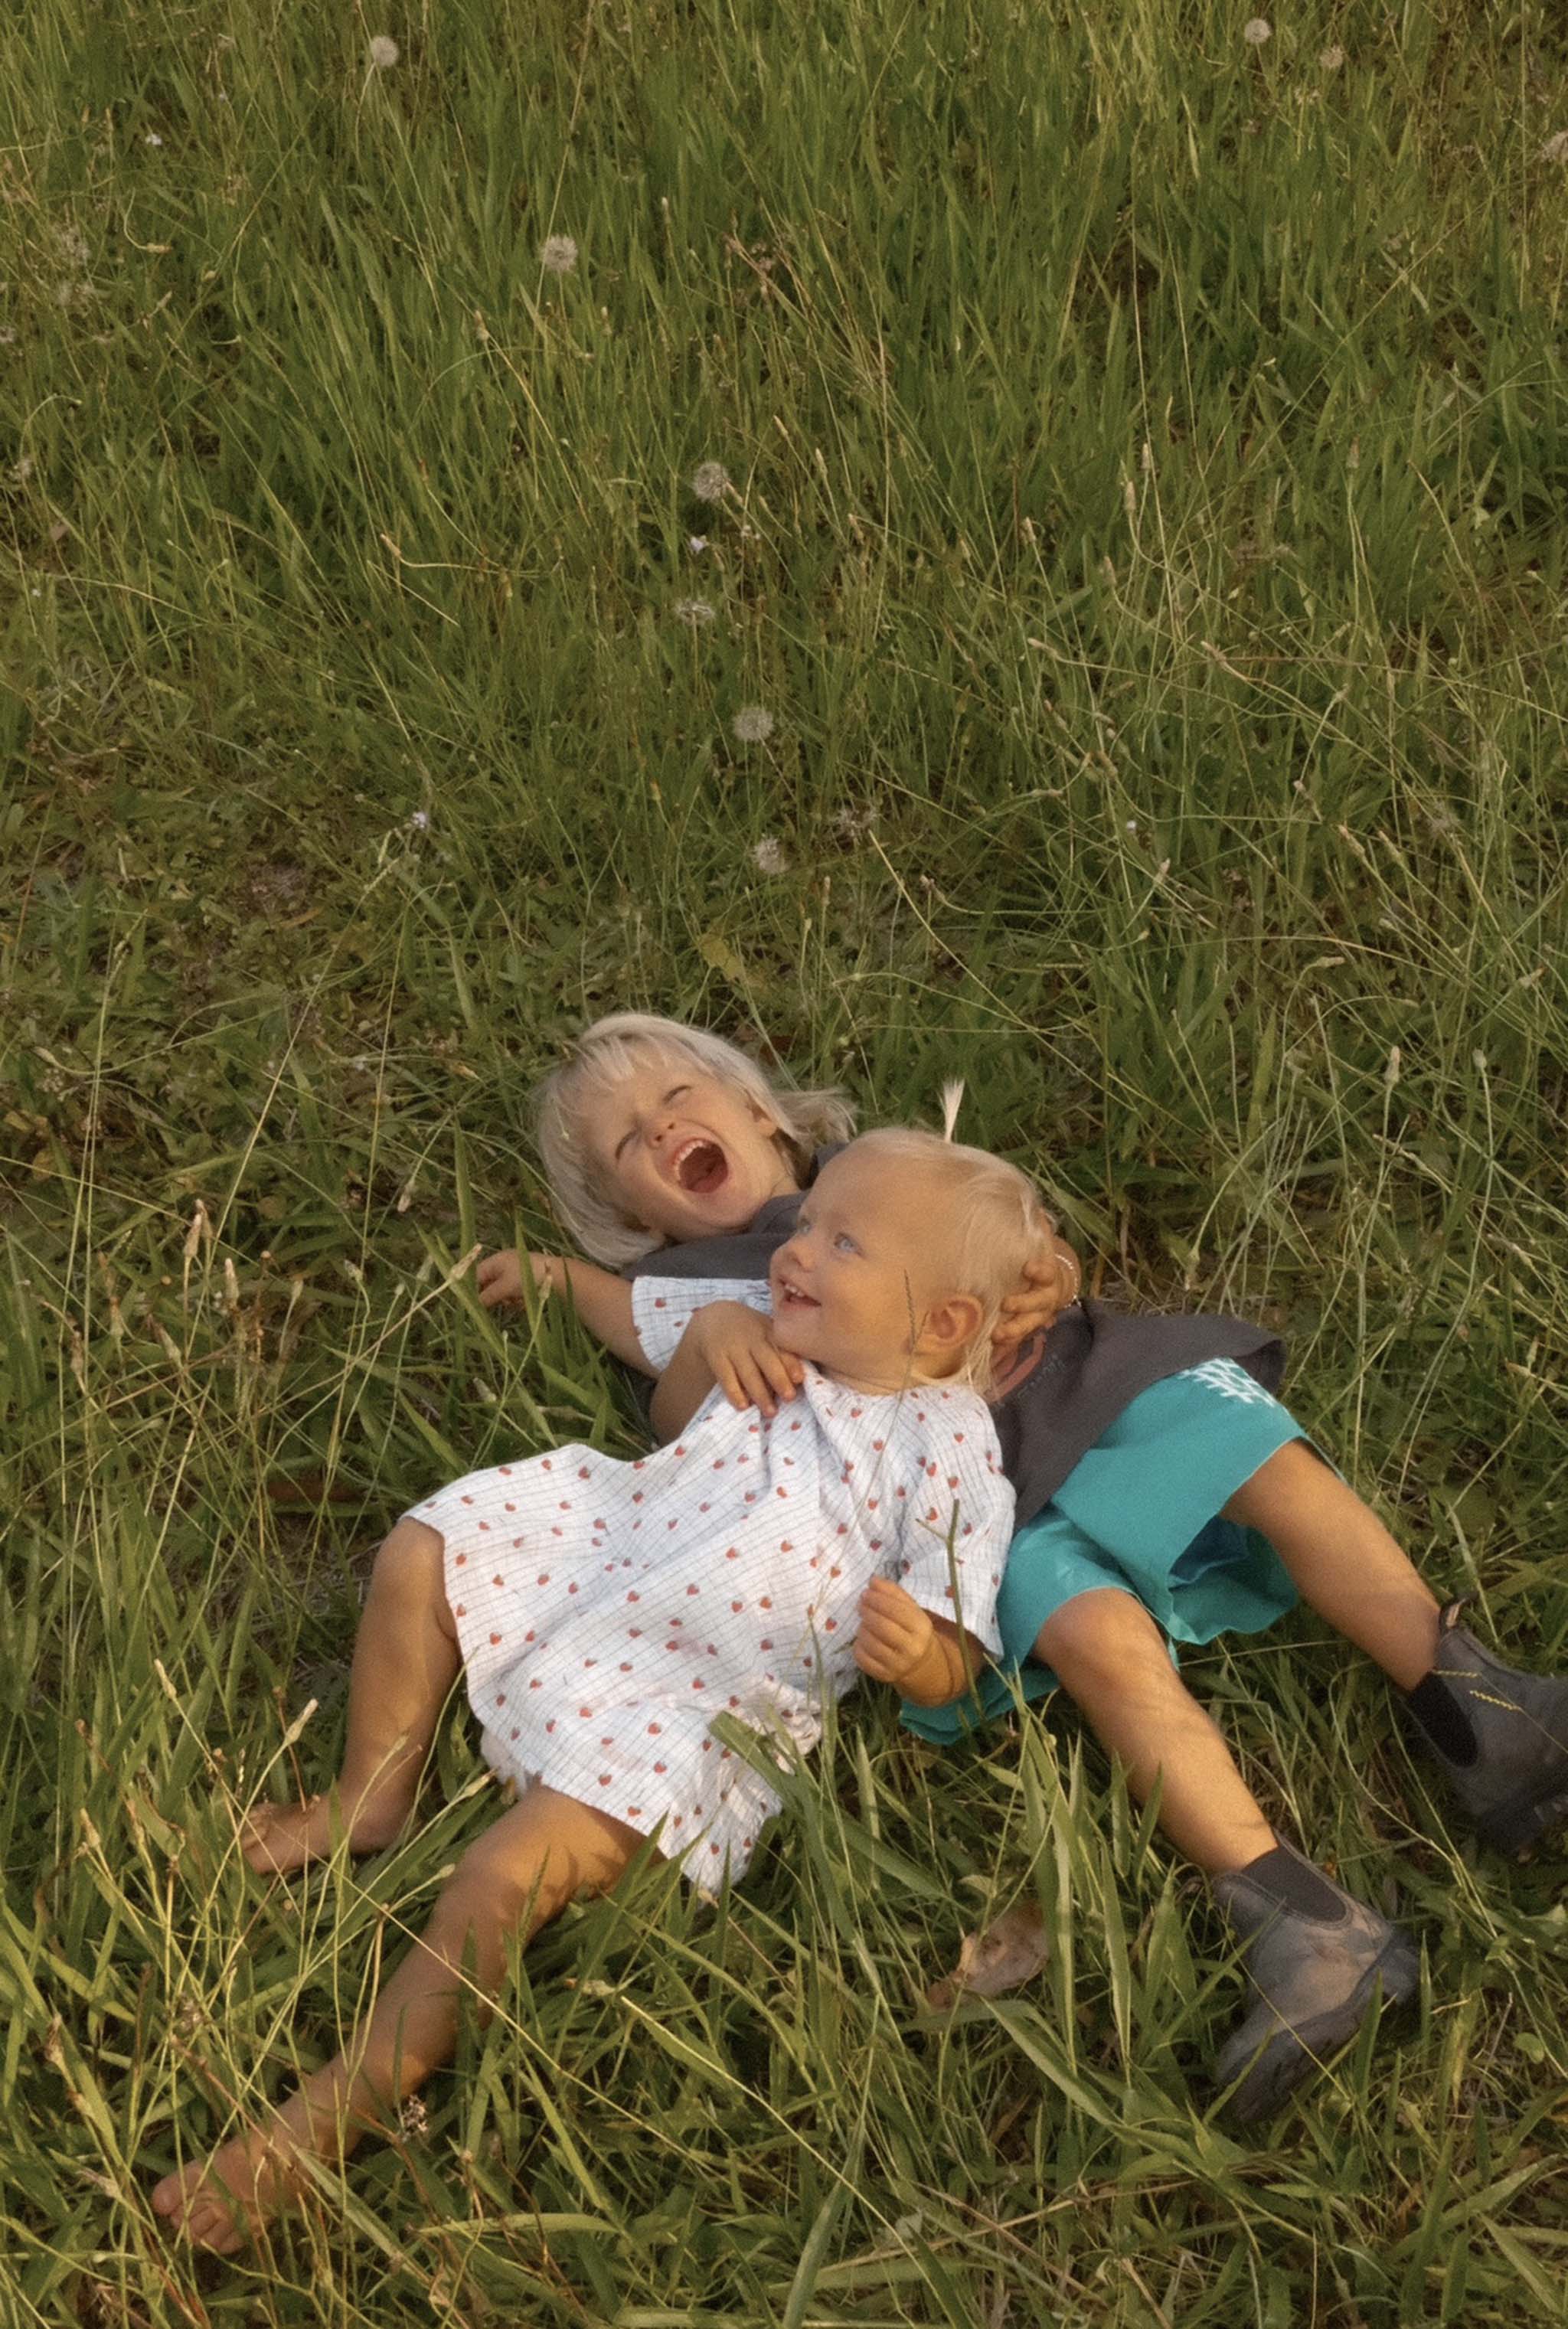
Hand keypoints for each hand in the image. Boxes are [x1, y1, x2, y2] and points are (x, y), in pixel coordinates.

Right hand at [476, 1249, 559, 1308]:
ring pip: (502, 1290)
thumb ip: (488, 1296)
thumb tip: (474, 1305)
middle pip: (490, 1283)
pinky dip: (517, 1298)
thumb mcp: (504, 1287)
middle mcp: (504, 1264)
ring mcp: (516, 1271)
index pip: (477, 1275)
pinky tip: (523, 1302)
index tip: (472, 1304)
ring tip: (514, 1302)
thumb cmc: (527, 1276)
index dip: (473, 1289)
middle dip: (493, 1296)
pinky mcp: (527, 1279)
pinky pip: (514, 1291)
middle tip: (498, 1304)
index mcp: (496, 1261)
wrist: (555, 1275)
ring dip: (506, 1298)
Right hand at [688, 1302, 803, 1417]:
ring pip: (748, 1373)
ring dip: (760, 1394)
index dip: (790, 1363)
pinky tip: (743, 1406)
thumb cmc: (749, 1330)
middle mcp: (752, 1338)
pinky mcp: (716, 1357)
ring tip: (770, 1412)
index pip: (781, 1347)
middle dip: (779, 1380)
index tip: (799, 1379)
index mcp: (768, 1331)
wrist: (713, 1318)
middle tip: (789, 1398)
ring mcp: (733, 1348)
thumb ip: (780, 1347)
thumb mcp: (765, 1329)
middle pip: (767, 1361)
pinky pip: (726, 1378)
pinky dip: (735, 1393)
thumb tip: (799, 1380)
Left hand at [853, 1577, 938, 1687]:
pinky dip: (858, 1646)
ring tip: (863, 1622)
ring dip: (862, 1628)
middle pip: (882, 1627)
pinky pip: (863, 1659)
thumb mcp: (909, 1608)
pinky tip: (862, 1640)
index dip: (877, 1599)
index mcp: (921, 1627)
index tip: (866, 1593)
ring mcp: (898, 1665)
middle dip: (867, 1612)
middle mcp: (912, 1648)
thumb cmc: (910, 1629)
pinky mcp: (884, 1676)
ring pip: (871, 1643)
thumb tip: (873, 1580)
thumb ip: (892, 1592)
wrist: (918, 1662)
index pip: (896, 1610)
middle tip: (860, 1605)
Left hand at [992, 1231, 1080, 1355]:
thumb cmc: (1039, 1260)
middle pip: (1038, 1303)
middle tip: (1006, 1304)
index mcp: (1048, 1275)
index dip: (1040, 1270)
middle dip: (1023, 1304)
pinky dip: (1008, 1346)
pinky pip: (1019, 1339)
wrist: (1055, 1286)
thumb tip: (1032, 1206)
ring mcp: (1037, 1316)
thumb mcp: (1040, 1243)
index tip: (1028, 1268)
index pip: (1047, 1272)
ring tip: (997, 1335)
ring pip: (1029, 1325)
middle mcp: (1046, 1297)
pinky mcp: (1027, 1328)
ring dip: (1014, 1330)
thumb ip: (1035, 1227)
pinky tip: (993, 1351)